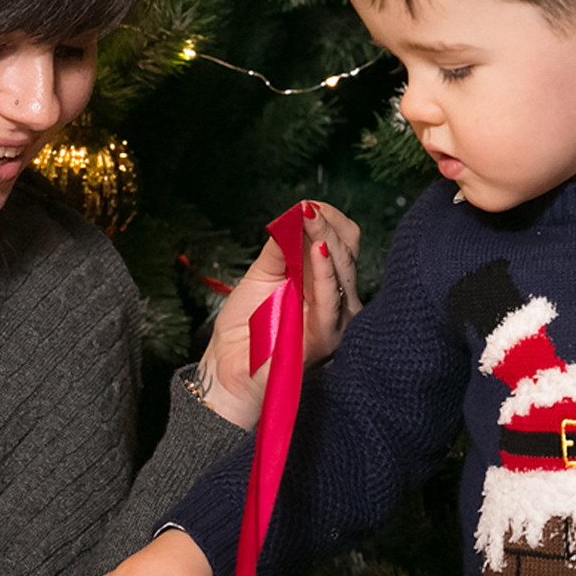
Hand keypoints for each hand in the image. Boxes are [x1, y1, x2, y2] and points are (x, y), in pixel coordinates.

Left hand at [196, 201, 361, 430]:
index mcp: (324, 283)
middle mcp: (337, 300)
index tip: (307, 207)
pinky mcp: (325, 337)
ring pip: (343, 269)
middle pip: (347, 251)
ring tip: (310, 218)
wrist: (228, 367)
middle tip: (308, 209)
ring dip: (326, 238)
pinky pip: (330, 298)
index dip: (329, 221)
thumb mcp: (262, 274)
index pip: (343, 242)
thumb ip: (281, 246)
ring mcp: (335, 320)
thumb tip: (299, 212)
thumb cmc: (244, 327)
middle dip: (328, 224)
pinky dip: (323, 270)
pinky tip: (317, 248)